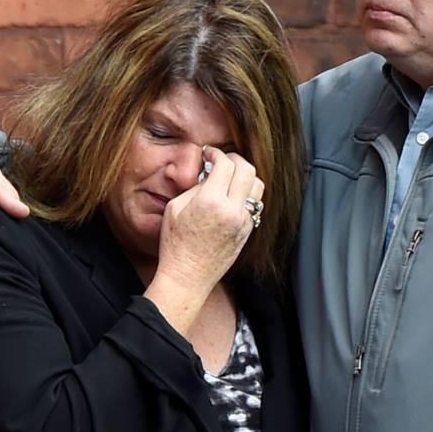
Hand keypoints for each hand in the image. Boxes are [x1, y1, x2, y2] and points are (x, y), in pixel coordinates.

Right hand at [145, 148, 263, 334]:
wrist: (187, 277)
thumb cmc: (175, 245)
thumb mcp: (175, 208)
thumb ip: (195, 187)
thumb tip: (210, 175)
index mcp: (210, 201)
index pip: (225, 164)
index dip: (216, 153)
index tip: (209, 154)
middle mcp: (231, 210)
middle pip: (247, 170)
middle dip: (235, 159)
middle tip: (222, 161)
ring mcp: (243, 222)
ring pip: (257, 186)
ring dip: (245, 176)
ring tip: (230, 178)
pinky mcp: (247, 232)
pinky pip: (254, 204)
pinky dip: (246, 194)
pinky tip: (231, 196)